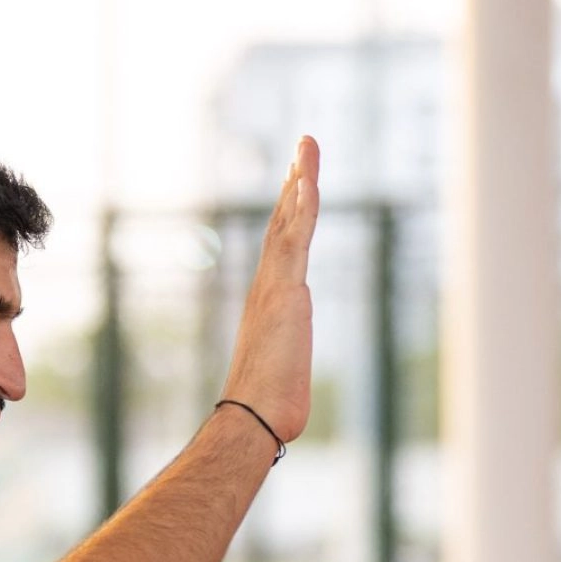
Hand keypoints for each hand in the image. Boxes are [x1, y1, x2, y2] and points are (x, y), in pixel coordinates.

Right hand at [220, 137, 318, 447]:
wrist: (252, 416)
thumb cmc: (266, 409)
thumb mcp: (282, 378)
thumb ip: (284, 370)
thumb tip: (284, 397)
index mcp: (269, 301)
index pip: (281, 247)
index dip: (289, 213)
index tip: (297, 184)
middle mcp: (268, 285)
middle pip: (283, 222)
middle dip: (295, 182)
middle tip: (302, 148)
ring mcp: (275, 284)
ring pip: (290, 220)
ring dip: (300, 179)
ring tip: (307, 145)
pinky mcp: (286, 289)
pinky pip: (297, 237)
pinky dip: (303, 205)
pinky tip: (307, 178)